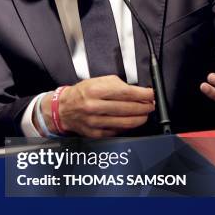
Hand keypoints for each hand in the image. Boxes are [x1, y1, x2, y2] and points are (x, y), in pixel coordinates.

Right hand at [39, 75, 154, 137]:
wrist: (64, 109)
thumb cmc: (81, 94)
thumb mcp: (97, 81)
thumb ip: (117, 85)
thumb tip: (137, 92)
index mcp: (95, 90)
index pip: (125, 93)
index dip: (142, 94)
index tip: (151, 94)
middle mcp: (94, 106)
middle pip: (127, 108)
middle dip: (144, 107)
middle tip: (150, 105)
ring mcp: (94, 121)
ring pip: (125, 122)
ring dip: (139, 118)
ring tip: (144, 114)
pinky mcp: (95, 133)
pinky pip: (117, 131)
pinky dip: (127, 127)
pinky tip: (130, 122)